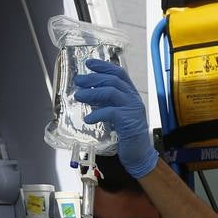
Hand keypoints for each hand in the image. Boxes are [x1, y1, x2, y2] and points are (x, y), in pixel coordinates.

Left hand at [74, 60, 158, 177]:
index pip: (118, 73)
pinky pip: (111, 112)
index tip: (89, 63)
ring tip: (78, 96)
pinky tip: (88, 119)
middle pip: (113, 80)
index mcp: (130, 94)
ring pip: (111, 92)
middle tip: (78, 80)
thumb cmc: (126, 134)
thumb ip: (106, 103)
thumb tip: (88, 93)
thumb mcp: (115, 113)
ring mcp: (132, 108)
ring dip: (92, 92)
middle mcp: (133, 98)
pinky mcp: (129, 121)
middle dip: (93, 78)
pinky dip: (97, 113)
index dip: (103, 66)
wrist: (139, 154)